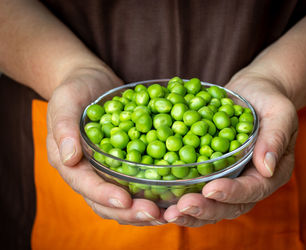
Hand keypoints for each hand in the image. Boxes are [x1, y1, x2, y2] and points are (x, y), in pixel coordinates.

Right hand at [46, 67, 165, 225]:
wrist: (91, 81)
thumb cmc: (74, 90)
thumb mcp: (65, 103)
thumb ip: (64, 128)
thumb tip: (69, 158)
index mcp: (70, 163)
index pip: (85, 185)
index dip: (105, 195)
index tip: (125, 200)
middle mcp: (90, 172)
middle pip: (107, 202)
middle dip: (130, 211)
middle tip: (154, 214)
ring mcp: (108, 170)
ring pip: (124, 198)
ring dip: (144, 209)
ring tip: (167, 213)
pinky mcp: (126, 162)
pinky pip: (138, 181)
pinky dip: (153, 191)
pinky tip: (172, 194)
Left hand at [163, 74, 297, 226]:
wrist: (252, 93)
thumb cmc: (269, 100)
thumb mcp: (279, 113)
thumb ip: (275, 137)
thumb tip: (266, 167)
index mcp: (269, 173)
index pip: (252, 189)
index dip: (231, 192)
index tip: (210, 189)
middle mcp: (247, 182)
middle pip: (228, 206)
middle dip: (204, 209)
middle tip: (181, 206)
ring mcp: (227, 179)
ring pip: (209, 205)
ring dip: (188, 212)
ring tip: (166, 212)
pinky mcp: (209, 173)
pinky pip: (195, 190)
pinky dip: (178, 197)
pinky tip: (160, 200)